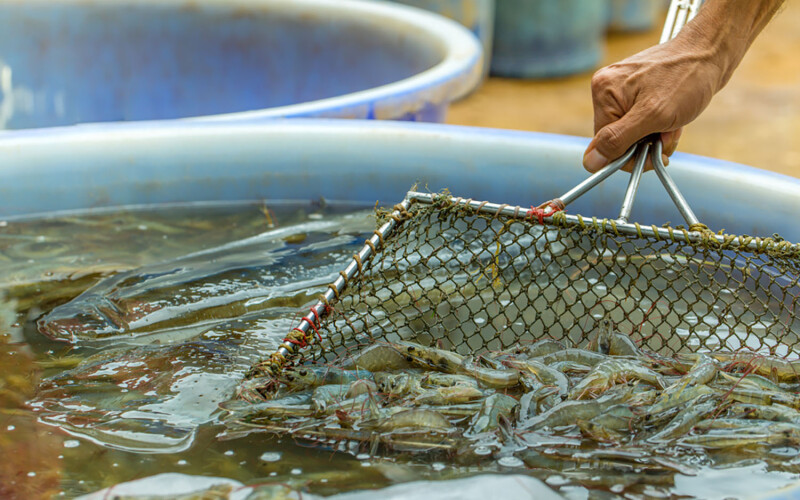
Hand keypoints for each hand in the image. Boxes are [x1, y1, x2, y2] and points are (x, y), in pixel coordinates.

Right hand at [582, 35, 722, 172]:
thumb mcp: (653, 116)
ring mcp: (622, 91)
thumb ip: (618, 140)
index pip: (603, 144)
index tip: (654, 153)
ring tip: (674, 124)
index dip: (628, 155)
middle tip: (668, 133)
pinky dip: (659, 127)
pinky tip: (673, 120)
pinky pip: (641, 123)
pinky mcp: (637, 92)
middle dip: (645, 144)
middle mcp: (607, 90)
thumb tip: (590, 162)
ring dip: (656, 137)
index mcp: (603, 93)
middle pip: (617, 140)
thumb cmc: (688, 77)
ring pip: (632, 134)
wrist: (714, 51)